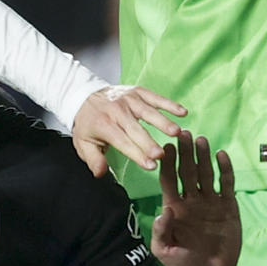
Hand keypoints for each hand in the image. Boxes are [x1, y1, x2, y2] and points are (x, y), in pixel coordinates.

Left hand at [70, 84, 186, 175]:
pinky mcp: (137, 92)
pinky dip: (169, 104)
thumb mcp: (83, 143)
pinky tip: (182, 112)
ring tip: (177, 132)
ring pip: (147, 111)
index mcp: (104, 125)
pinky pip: (154, 97)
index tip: (151, 166)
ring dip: (162, 121)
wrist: (84, 96)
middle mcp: (116, 111)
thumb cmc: (89, 125)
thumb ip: (93, 159)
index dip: (136, 154)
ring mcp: (128, 99)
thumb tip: (101, 173)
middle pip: (135, 128)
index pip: (122, 141)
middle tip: (162, 154)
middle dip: (148, 142)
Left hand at [150, 132, 239, 265]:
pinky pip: (226, 185)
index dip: (168, 164)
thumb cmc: (182, 264)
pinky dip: (225, 170)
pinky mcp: (228, 207)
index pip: (169, 179)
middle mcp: (191, 199)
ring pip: (205, 174)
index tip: (166, 147)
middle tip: (183, 133)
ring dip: (203, 157)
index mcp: (173, 206)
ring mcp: (210, 202)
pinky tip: (222, 155)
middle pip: (187, 171)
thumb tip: (165, 213)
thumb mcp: (165, 251)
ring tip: (201, 139)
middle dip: (185, 153)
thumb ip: (162, 232)